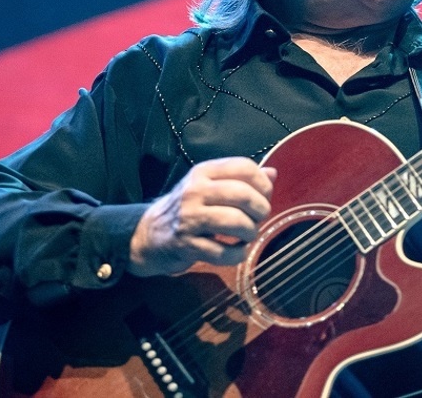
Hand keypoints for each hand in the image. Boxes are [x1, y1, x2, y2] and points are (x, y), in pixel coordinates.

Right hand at [128, 157, 276, 276]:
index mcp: (204, 172)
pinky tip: (236, 251)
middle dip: (260, 210)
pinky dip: (238, 254)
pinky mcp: (186, 244)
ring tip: (247, 236)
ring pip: (235, 222)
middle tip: (259, 219)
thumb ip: (241, 180)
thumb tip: (272, 174)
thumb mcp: (211, 187)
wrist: (148, 235)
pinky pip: (223, 252)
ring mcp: (189, 217)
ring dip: (250, 232)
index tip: (265, 197)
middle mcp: (195, 190)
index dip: (263, 184)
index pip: (243, 167)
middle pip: (242, 194)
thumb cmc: (189, 209)